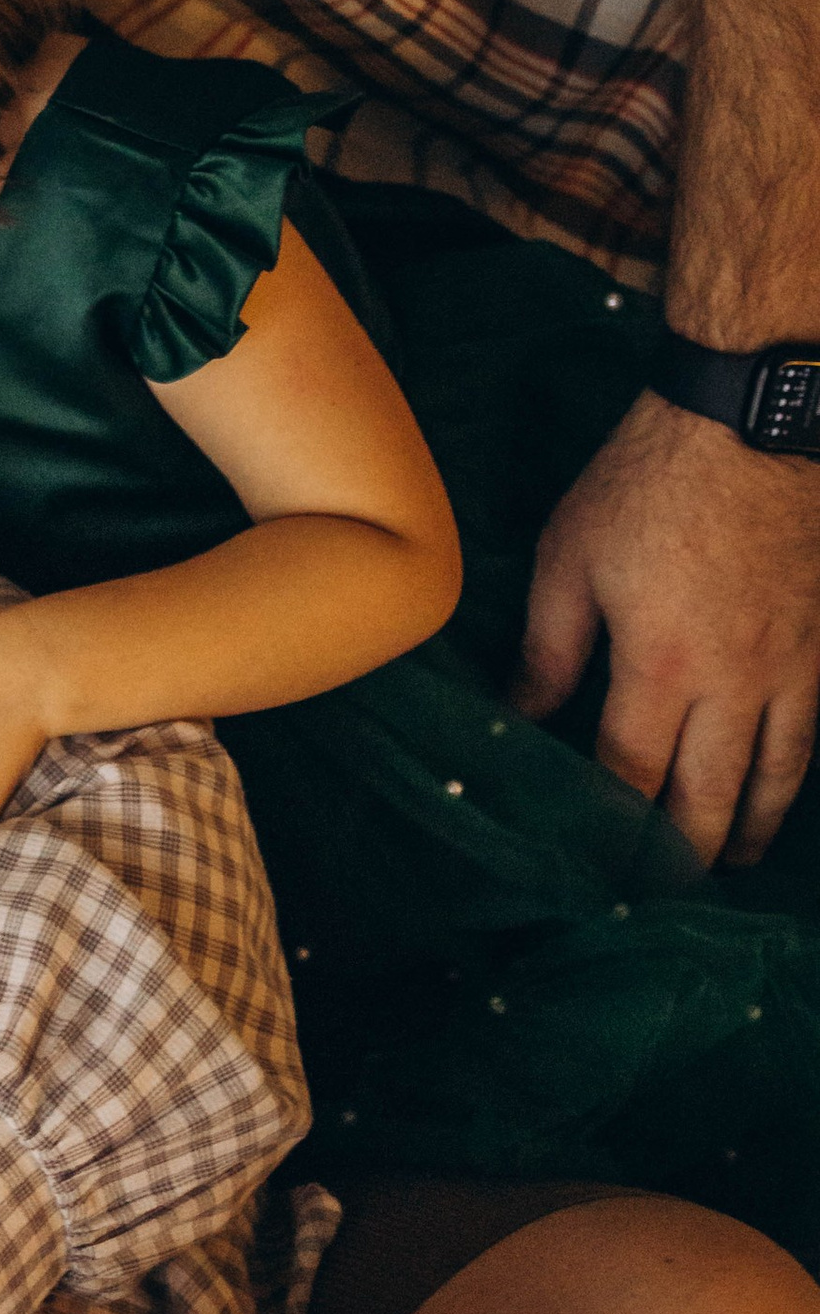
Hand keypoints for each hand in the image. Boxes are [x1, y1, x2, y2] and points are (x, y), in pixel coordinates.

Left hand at [516, 391, 819, 863]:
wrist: (753, 422)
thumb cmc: (648, 481)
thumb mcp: (570, 558)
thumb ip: (549, 649)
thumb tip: (523, 716)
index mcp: (662, 666)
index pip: (630, 778)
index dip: (609, 832)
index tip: (590, 869)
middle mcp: (736, 684)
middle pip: (709, 798)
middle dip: (681, 855)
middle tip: (659, 892)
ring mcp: (791, 666)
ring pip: (777, 777)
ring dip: (747, 829)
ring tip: (726, 860)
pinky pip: (813, 732)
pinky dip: (794, 776)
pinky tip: (779, 789)